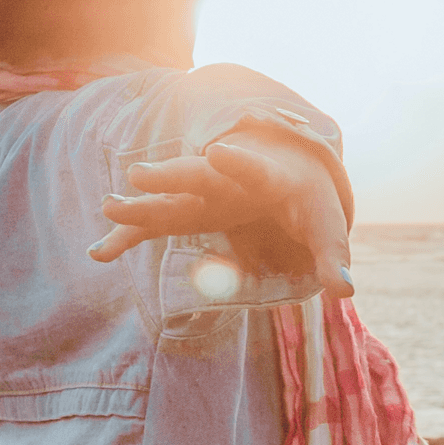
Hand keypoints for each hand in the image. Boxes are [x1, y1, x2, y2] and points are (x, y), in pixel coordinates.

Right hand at [89, 135, 353, 298]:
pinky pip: (155, 225)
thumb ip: (333, 257)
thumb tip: (344, 292)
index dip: (239, 163)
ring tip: (108, 207)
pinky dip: (130, 235)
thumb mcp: (326, 225)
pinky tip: (100, 252)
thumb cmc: (309, 199)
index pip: (253, 169)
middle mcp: (228, 179)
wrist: (287, 169)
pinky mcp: (190, 213)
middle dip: (169, 176)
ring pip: (168, 198)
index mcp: (267, 177)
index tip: (219, 153)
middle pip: (196, 176)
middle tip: (138, 174)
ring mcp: (204, 195)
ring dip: (139, 205)